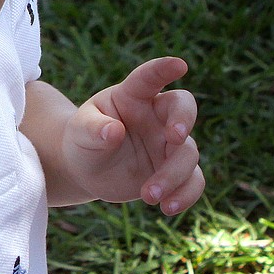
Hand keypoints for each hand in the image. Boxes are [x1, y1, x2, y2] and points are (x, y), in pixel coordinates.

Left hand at [60, 57, 203, 214]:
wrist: (87, 169)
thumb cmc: (83, 139)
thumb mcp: (80, 132)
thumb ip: (94, 129)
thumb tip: (114, 132)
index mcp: (132, 96)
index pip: (149, 78)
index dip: (164, 69)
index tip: (179, 65)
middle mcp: (156, 115)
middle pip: (183, 108)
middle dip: (184, 119)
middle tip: (175, 137)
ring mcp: (168, 143)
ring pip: (188, 152)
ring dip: (173, 174)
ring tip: (148, 195)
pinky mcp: (174, 170)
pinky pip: (193, 181)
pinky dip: (186, 195)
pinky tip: (167, 208)